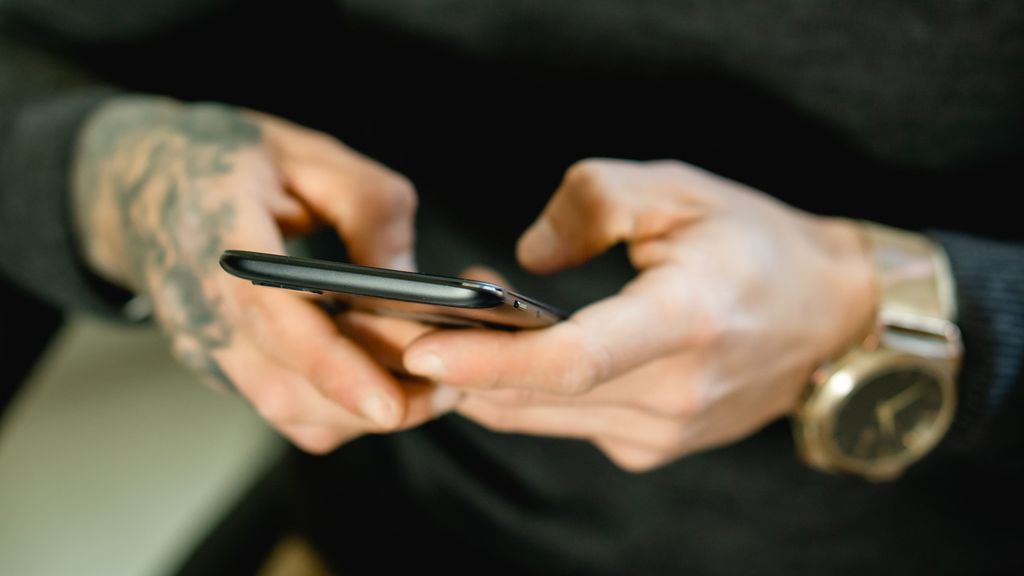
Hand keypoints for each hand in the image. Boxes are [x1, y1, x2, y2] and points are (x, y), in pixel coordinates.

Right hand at [71, 96, 456, 452]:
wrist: (135, 184)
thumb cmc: (224, 158)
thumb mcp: (304, 151)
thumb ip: (368, 205)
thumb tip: (409, 278)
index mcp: (216, 236)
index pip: (273, 318)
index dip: (333, 367)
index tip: (390, 402)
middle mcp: (200, 307)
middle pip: (287, 388)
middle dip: (375, 403)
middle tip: (450, 390)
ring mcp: (204, 344)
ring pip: (288, 411)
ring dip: (361, 414)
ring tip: (429, 390)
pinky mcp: (218, 364)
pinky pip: (282, 405)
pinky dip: (338, 408)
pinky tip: (382, 380)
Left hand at [402, 159, 876, 471]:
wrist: (830, 316)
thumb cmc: (756, 245)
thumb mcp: (679, 188)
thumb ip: (593, 201)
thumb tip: (526, 257)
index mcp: (688, 319)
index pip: (572, 360)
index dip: (489, 361)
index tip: (424, 350)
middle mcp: (676, 391)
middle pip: (538, 396)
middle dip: (460, 366)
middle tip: (405, 322)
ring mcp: (667, 430)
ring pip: (542, 418)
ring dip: (486, 379)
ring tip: (450, 327)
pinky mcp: (655, 446)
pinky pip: (567, 425)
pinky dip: (527, 393)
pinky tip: (517, 351)